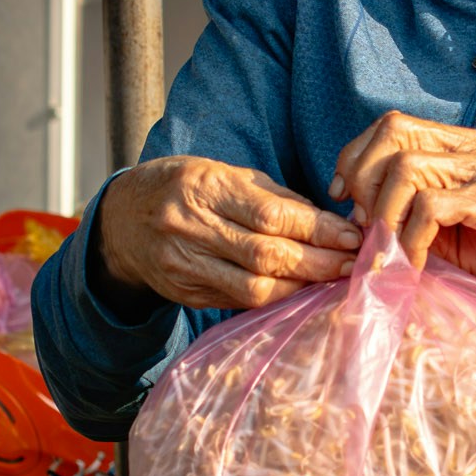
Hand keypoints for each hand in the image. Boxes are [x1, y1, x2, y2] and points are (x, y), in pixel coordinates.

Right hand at [97, 157, 359, 315]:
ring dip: (301, 287)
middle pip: (266, 255)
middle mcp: (190, 228)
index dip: (317, 229)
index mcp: (204, 188)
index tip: (351, 235)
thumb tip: (328, 222)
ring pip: (254, 288)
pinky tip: (299, 291)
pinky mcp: (185, 294)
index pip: (272, 215)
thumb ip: (273, 196)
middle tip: (353, 264)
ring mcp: (185, 266)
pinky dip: (275, 298)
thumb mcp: (222, 173)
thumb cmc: (183, 187)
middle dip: (318, 263)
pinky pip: (239, 302)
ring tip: (333, 280)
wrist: (122, 221)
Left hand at [332, 113, 475, 290]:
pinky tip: (415, 263)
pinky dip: (411, 238)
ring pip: (408, 168)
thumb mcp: (454, 227)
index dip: (357, 155)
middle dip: (363, 178)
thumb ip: (415, 212)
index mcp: (462, 145)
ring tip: (387, 250)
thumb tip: (361, 217)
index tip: (344, 196)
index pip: (394, 124)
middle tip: (365, 224)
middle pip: (394, 132)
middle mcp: (473, 148)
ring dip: (385, 214)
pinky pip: (433, 207)